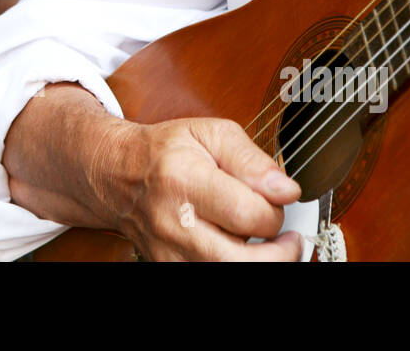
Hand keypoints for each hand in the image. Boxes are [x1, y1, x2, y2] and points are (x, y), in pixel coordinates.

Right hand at [4, 84, 302, 260]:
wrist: (120, 176)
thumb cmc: (167, 152)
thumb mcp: (210, 134)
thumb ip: (252, 160)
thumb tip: (286, 190)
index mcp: (184, 180)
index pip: (248, 214)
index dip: (276, 209)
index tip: (281, 198)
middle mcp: (173, 224)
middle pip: (243, 261)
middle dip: (279, 252)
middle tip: (289, 239)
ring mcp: (169, 254)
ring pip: (230, 272)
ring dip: (258, 261)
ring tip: (267, 244)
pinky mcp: (170, 269)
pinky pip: (215, 275)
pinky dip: (235, 263)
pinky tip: (240, 250)